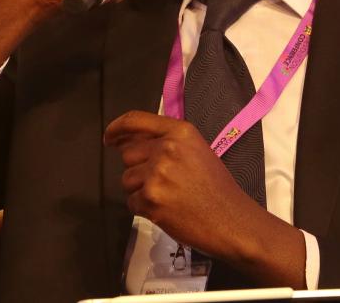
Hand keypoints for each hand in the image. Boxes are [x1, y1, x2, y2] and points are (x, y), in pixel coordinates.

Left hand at [104, 111, 305, 287]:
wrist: (231, 219)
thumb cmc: (217, 186)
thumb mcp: (196, 150)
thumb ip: (167, 142)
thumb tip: (131, 143)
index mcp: (180, 131)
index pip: (136, 120)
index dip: (117, 128)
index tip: (109, 138)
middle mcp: (166, 148)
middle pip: (128, 154)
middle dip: (137, 168)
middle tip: (159, 181)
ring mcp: (156, 174)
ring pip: (127, 179)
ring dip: (140, 190)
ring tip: (167, 197)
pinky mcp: (150, 199)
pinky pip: (131, 201)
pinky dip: (143, 208)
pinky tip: (166, 210)